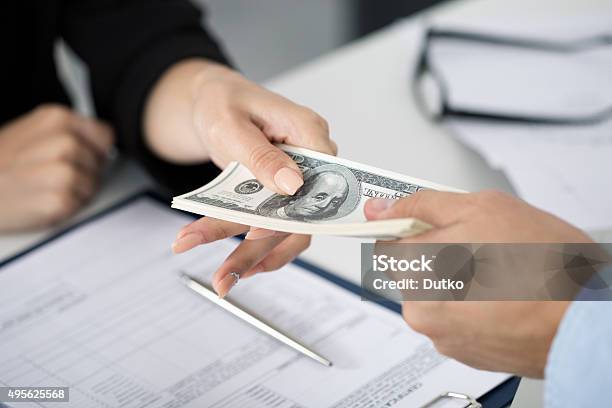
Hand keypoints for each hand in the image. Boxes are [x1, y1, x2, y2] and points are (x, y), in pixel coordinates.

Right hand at [0, 105, 113, 230]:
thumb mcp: (29, 132)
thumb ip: (66, 132)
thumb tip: (99, 141)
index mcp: (58, 119)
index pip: (105, 136)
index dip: (94, 149)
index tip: (76, 156)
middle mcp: (64, 142)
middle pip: (99, 163)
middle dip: (83, 172)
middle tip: (48, 175)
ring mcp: (62, 172)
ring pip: (92, 185)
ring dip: (74, 191)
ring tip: (41, 187)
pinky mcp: (59, 200)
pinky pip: (78, 206)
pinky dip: (63, 209)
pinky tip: (38, 201)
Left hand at [156, 62, 335, 296]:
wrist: (212, 103)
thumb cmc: (223, 102)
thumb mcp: (231, 124)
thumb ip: (260, 154)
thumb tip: (292, 184)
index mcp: (308, 132)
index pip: (317, 179)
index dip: (294, 211)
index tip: (257, 231)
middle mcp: (311, 160)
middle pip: (299, 213)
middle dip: (259, 247)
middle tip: (226, 275)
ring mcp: (299, 180)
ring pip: (287, 229)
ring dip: (253, 256)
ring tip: (221, 279)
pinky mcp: (284, 195)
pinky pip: (276, 226)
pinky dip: (253, 247)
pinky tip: (236, 266)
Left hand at [364, 190, 592, 376]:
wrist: (583, 324)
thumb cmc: (544, 266)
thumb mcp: (481, 208)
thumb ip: (422, 205)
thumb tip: (381, 207)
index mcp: (414, 269)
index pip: (386, 240)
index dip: (409, 226)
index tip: (427, 222)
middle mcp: (419, 308)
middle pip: (412, 267)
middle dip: (438, 251)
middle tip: (480, 243)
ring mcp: (441, 334)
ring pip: (436, 292)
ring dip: (457, 279)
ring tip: (499, 272)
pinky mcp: (462, 351)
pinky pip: (455, 317)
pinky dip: (470, 305)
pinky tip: (502, 295)